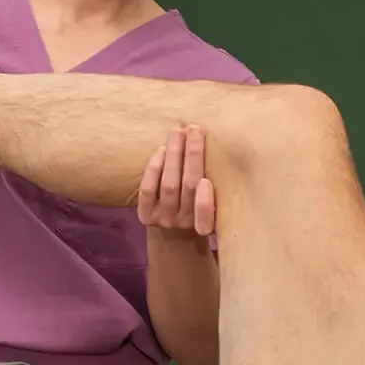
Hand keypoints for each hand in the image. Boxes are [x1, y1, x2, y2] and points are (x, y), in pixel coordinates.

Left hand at [137, 124, 214, 241]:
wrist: (173, 234)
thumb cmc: (200, 209)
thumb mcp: (216, 205)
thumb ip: (219, 186)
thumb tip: (217, 142)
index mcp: (206, 225)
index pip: (205, 219)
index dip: (204, 202)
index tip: (206, 181)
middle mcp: (185, 223)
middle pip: (188, 188)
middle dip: (193, 156)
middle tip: (195, 129)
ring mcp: (163, 219)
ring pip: (169, 185)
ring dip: (174, 154)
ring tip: (178, 131)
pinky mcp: (145, 215)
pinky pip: (147, 190)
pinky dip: (154, 168)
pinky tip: (162, 149)